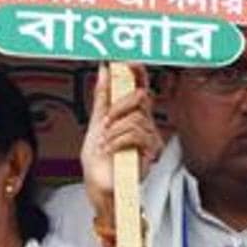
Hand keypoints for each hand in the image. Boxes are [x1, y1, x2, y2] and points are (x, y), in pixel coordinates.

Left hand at [81, 63, 162, 220]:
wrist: (99, 186)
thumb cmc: (98, 161)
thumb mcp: (95, 124)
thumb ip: (102, 98)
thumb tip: (104, 71)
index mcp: (131, 115)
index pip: (140, 86)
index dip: (137, 71)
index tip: (127, 61)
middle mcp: (143, 123)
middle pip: (141, 96)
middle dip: (118, 106)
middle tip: (105, 121)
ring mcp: (148, 137)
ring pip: (136, 117)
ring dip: (114, 131)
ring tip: (106, 144)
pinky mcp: (150, 151)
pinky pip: (137, 134)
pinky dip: (118, 141)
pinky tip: (112, 150)